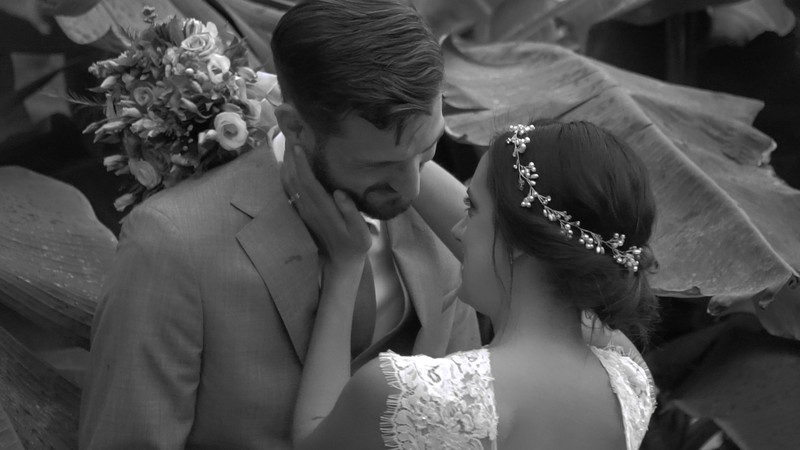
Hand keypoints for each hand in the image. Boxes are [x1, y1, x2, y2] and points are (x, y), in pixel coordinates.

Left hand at [281, 145, 370, 265]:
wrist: (340, 263)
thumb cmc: (355, 246)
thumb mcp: (361, 233)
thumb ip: (351, 212)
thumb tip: (339, 193)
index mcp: (324, 210)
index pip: (309, 184)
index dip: (302, 164)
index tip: (299, 145)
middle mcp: (310, 209)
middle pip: (295, 179)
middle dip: (292, 157)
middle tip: (291, 134)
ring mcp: (304, 211)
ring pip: (290, 184)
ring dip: (288, 164)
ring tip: (288, 143)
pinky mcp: (303, 212)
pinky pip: (290, 190)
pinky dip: (286, 175)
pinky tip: (285, 164)